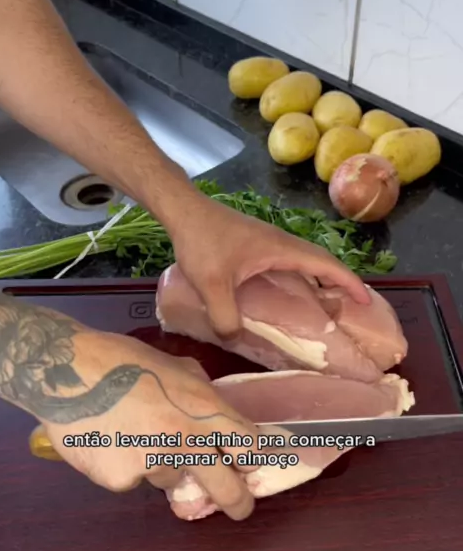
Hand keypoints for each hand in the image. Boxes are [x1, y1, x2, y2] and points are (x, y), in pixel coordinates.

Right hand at [42, 333, 257, 521]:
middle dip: (237, 502)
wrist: (67, 373)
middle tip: (239, 507)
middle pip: (228, 488)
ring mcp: (153, 464)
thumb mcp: (175, 366)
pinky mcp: (121, 480)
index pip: (249, 447)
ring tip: (133, 433)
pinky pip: (134, 479)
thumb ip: (200, 391)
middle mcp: (186, 441)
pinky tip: (109, 440)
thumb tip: (215, 410)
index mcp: (205, 408)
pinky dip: (126, 465)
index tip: (249, 465)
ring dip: (161, 465)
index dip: (252, 458)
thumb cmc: (122, 360)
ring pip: (170, 478)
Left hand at [172, 195, 370, 336]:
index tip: (366, 301)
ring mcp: (269, 241)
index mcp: (282, 249)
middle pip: (321, 261)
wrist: (183, 211)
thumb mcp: (212, 285)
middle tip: (350, 308)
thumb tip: (234, 339)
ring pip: (304, 261)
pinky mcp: (256, 244)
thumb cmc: (202, 242)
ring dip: (319, 279)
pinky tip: (286, 294)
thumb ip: (225, 316)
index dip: (349, 282)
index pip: (326, 264)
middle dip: (340, 282)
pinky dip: (299, 277)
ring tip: (324, 305)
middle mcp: (282, 243)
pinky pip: (288, 262)